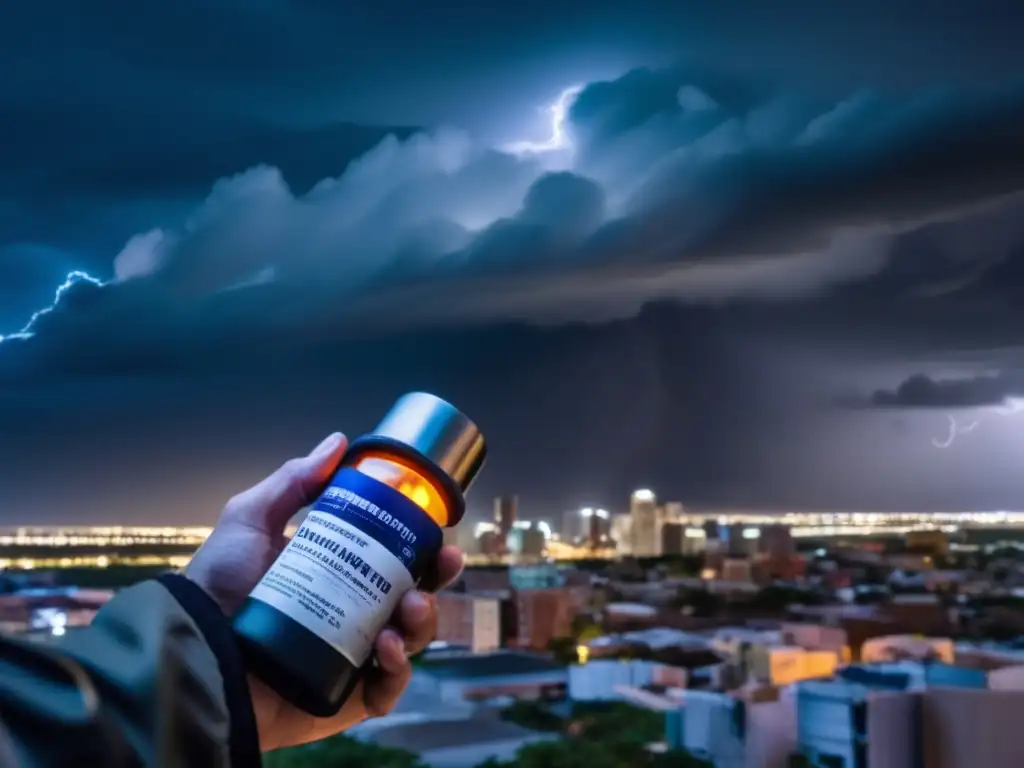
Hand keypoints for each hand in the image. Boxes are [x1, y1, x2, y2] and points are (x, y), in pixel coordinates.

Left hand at [185, 433, 464, 751]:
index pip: (396, 561)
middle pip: (414, 598)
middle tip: (441, 566)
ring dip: (422, 623)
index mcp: (338, 575)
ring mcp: (352, 657)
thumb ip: (293, 481)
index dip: (425, 548)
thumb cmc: (219, 586)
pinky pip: (388, 689)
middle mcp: (352, 615)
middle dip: (436, 581)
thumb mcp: (251, 521)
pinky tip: (385, 650)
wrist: (194, 652)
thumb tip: (338, 441)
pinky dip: (397, 671)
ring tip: (407, 610)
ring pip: (411, 641)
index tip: (439, 533)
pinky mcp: (347, 698)